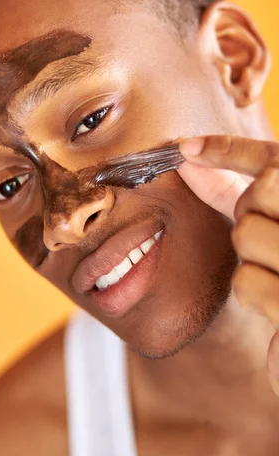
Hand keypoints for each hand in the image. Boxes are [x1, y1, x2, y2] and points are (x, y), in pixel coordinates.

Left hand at [178, 134, 278, 395]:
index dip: (229, 148)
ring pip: (248, 233)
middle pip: (263, 190)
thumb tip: (188, 157)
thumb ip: (234, 191)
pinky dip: (252, 291)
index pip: (276, 160)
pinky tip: (278, 308)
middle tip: (264, 235)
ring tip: (278, 274)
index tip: (186, 148)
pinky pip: (246, 279)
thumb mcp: (271, 227)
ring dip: (249, 255)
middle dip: (247, 208)